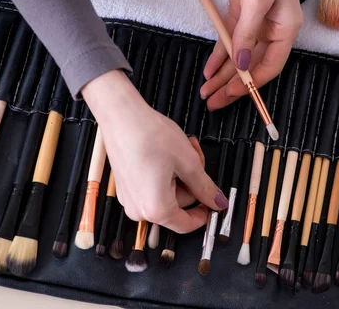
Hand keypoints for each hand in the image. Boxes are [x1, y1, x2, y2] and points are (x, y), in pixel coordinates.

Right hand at [82, 70, 227, 233]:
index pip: (187, 225)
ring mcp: (129, 198)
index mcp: (156, 209)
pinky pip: (152, 187)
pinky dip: (164, 173)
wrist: (120, 115)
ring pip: (166, 194)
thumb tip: (218, 202)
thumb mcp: (188, 162)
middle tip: (196, 156)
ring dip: (179, 175)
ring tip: (182, 149)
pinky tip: (166, 153)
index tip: (213, 199)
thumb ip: (205, 187)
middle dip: (191, 183)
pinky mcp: (125, 186)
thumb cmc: (150, 136)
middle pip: (178, 205)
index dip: (204, 213)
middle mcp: (139, 210)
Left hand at [201, 0, 302, 110]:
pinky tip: (209, 69)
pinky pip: (229, 40)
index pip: (269, 66)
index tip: (231, 94)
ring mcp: (255, 21)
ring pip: (238, 55)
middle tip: (213, 101)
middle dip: (232, 84)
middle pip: (251, 65)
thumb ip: (247, 34)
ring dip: (222, 73)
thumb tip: (240, 65)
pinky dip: (218, 54)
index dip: (249, 83)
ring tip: (207, 90)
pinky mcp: (240, 12)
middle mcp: (272, 28)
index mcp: (285, 28)